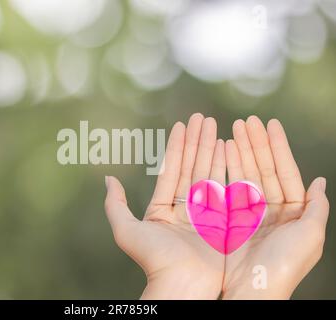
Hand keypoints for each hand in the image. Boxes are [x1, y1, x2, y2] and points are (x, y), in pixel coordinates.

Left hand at [104, 114, 224, 298]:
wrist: (182, 284)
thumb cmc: (153, 259)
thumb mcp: (126, 230)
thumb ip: (115, 204)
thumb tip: (108, 178)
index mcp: (163, 209)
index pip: (171, 170)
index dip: (177, 146)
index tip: (182, 124)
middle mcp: (185, 208)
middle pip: (191, 166)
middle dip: (197, 141)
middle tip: (202, 116)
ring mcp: (205, 212)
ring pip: (208, 172)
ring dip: (211, 148)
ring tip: (214, 124)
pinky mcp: (223, 219)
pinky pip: (225, 187)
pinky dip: (226, 166)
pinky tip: (228, 147)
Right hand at [222, 116, 328, 298]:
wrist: (252, 289)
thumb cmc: (284, 265)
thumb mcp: (310, 235)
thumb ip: (316, 207)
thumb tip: (320, 181)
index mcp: (294, 212)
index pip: (285, 171)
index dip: (278, 147)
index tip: (270, 124)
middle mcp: (272, 209)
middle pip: (263, 168)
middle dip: (256, 143)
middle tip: (246, 121)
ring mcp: (250, 212)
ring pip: (245, 174)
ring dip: (240, 151)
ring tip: (233, 129)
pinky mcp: (231, 217)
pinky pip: (229, 187)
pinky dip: (226, 168)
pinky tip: (223, 151)